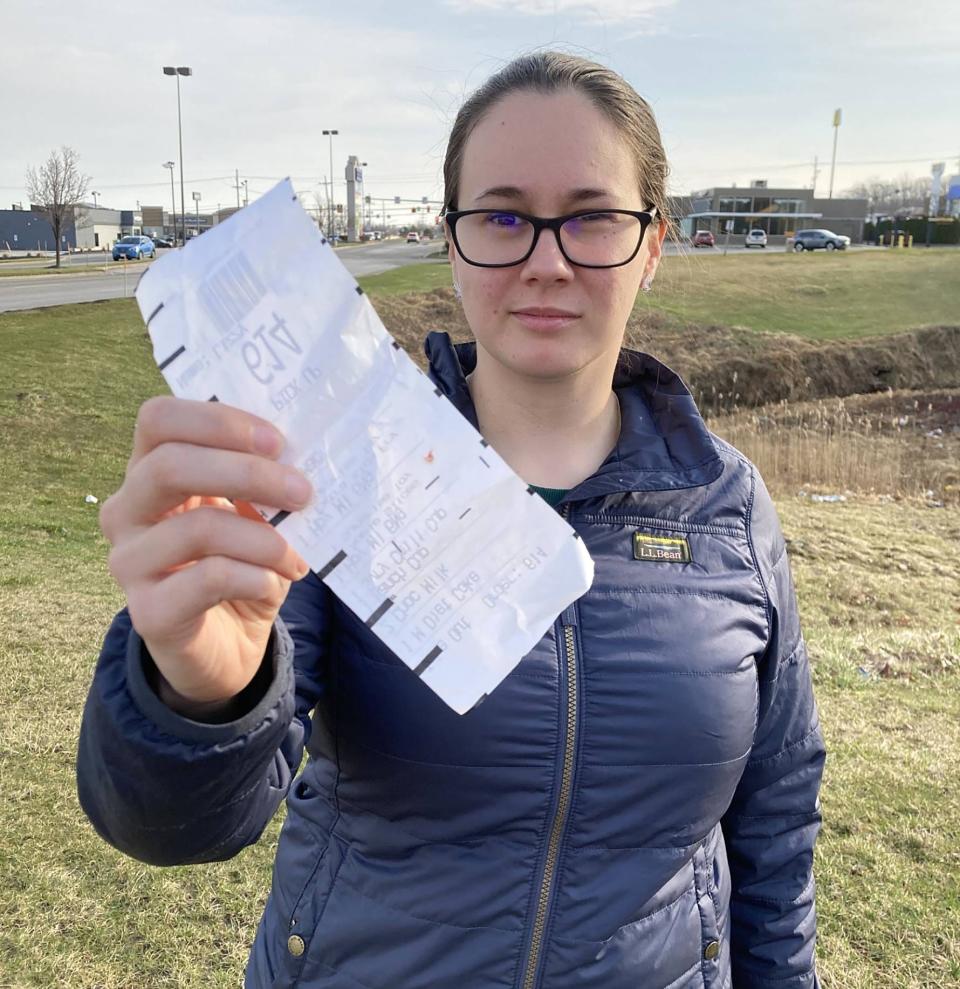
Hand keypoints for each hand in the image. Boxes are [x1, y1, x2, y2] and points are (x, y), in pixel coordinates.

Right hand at [100, 396, 313, 711]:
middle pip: (170, 465)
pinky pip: (208, 578)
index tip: (277, 442)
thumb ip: (264, 485)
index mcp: (150, 471)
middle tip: (302, 492)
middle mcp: (127, 511)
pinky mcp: (148, 612)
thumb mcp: (255, 515)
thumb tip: (298, 464)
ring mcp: (129, 562)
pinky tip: (274, 583)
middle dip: (248, 474)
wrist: (226, 645)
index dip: (218, 421)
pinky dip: (256, 576)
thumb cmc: (241, 564)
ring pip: (197, 527)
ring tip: (296, 557)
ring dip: (264, 539)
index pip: (159, 419)